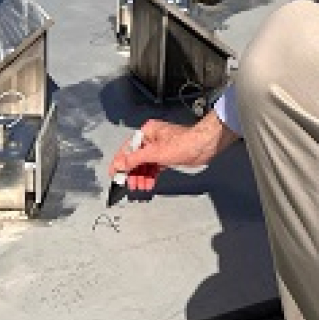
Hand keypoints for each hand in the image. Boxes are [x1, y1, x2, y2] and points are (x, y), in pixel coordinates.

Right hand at [107, 110, 239, 197]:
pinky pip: (154, 167)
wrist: (204, 146)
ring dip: (141, 176)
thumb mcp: (155, 153)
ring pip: (145, 164)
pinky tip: (148, 184)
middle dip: (132, 173)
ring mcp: (160, 148)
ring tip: (140, 187)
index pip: (128, 148)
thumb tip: (119, 164)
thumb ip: (135, 159)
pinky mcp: (167, 156)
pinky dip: (151, 176)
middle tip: (129, 185)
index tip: (114, 174)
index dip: (120, 162)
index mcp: (147, 132)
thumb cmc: (182, 144)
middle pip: (136, 158)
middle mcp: (152, 138)